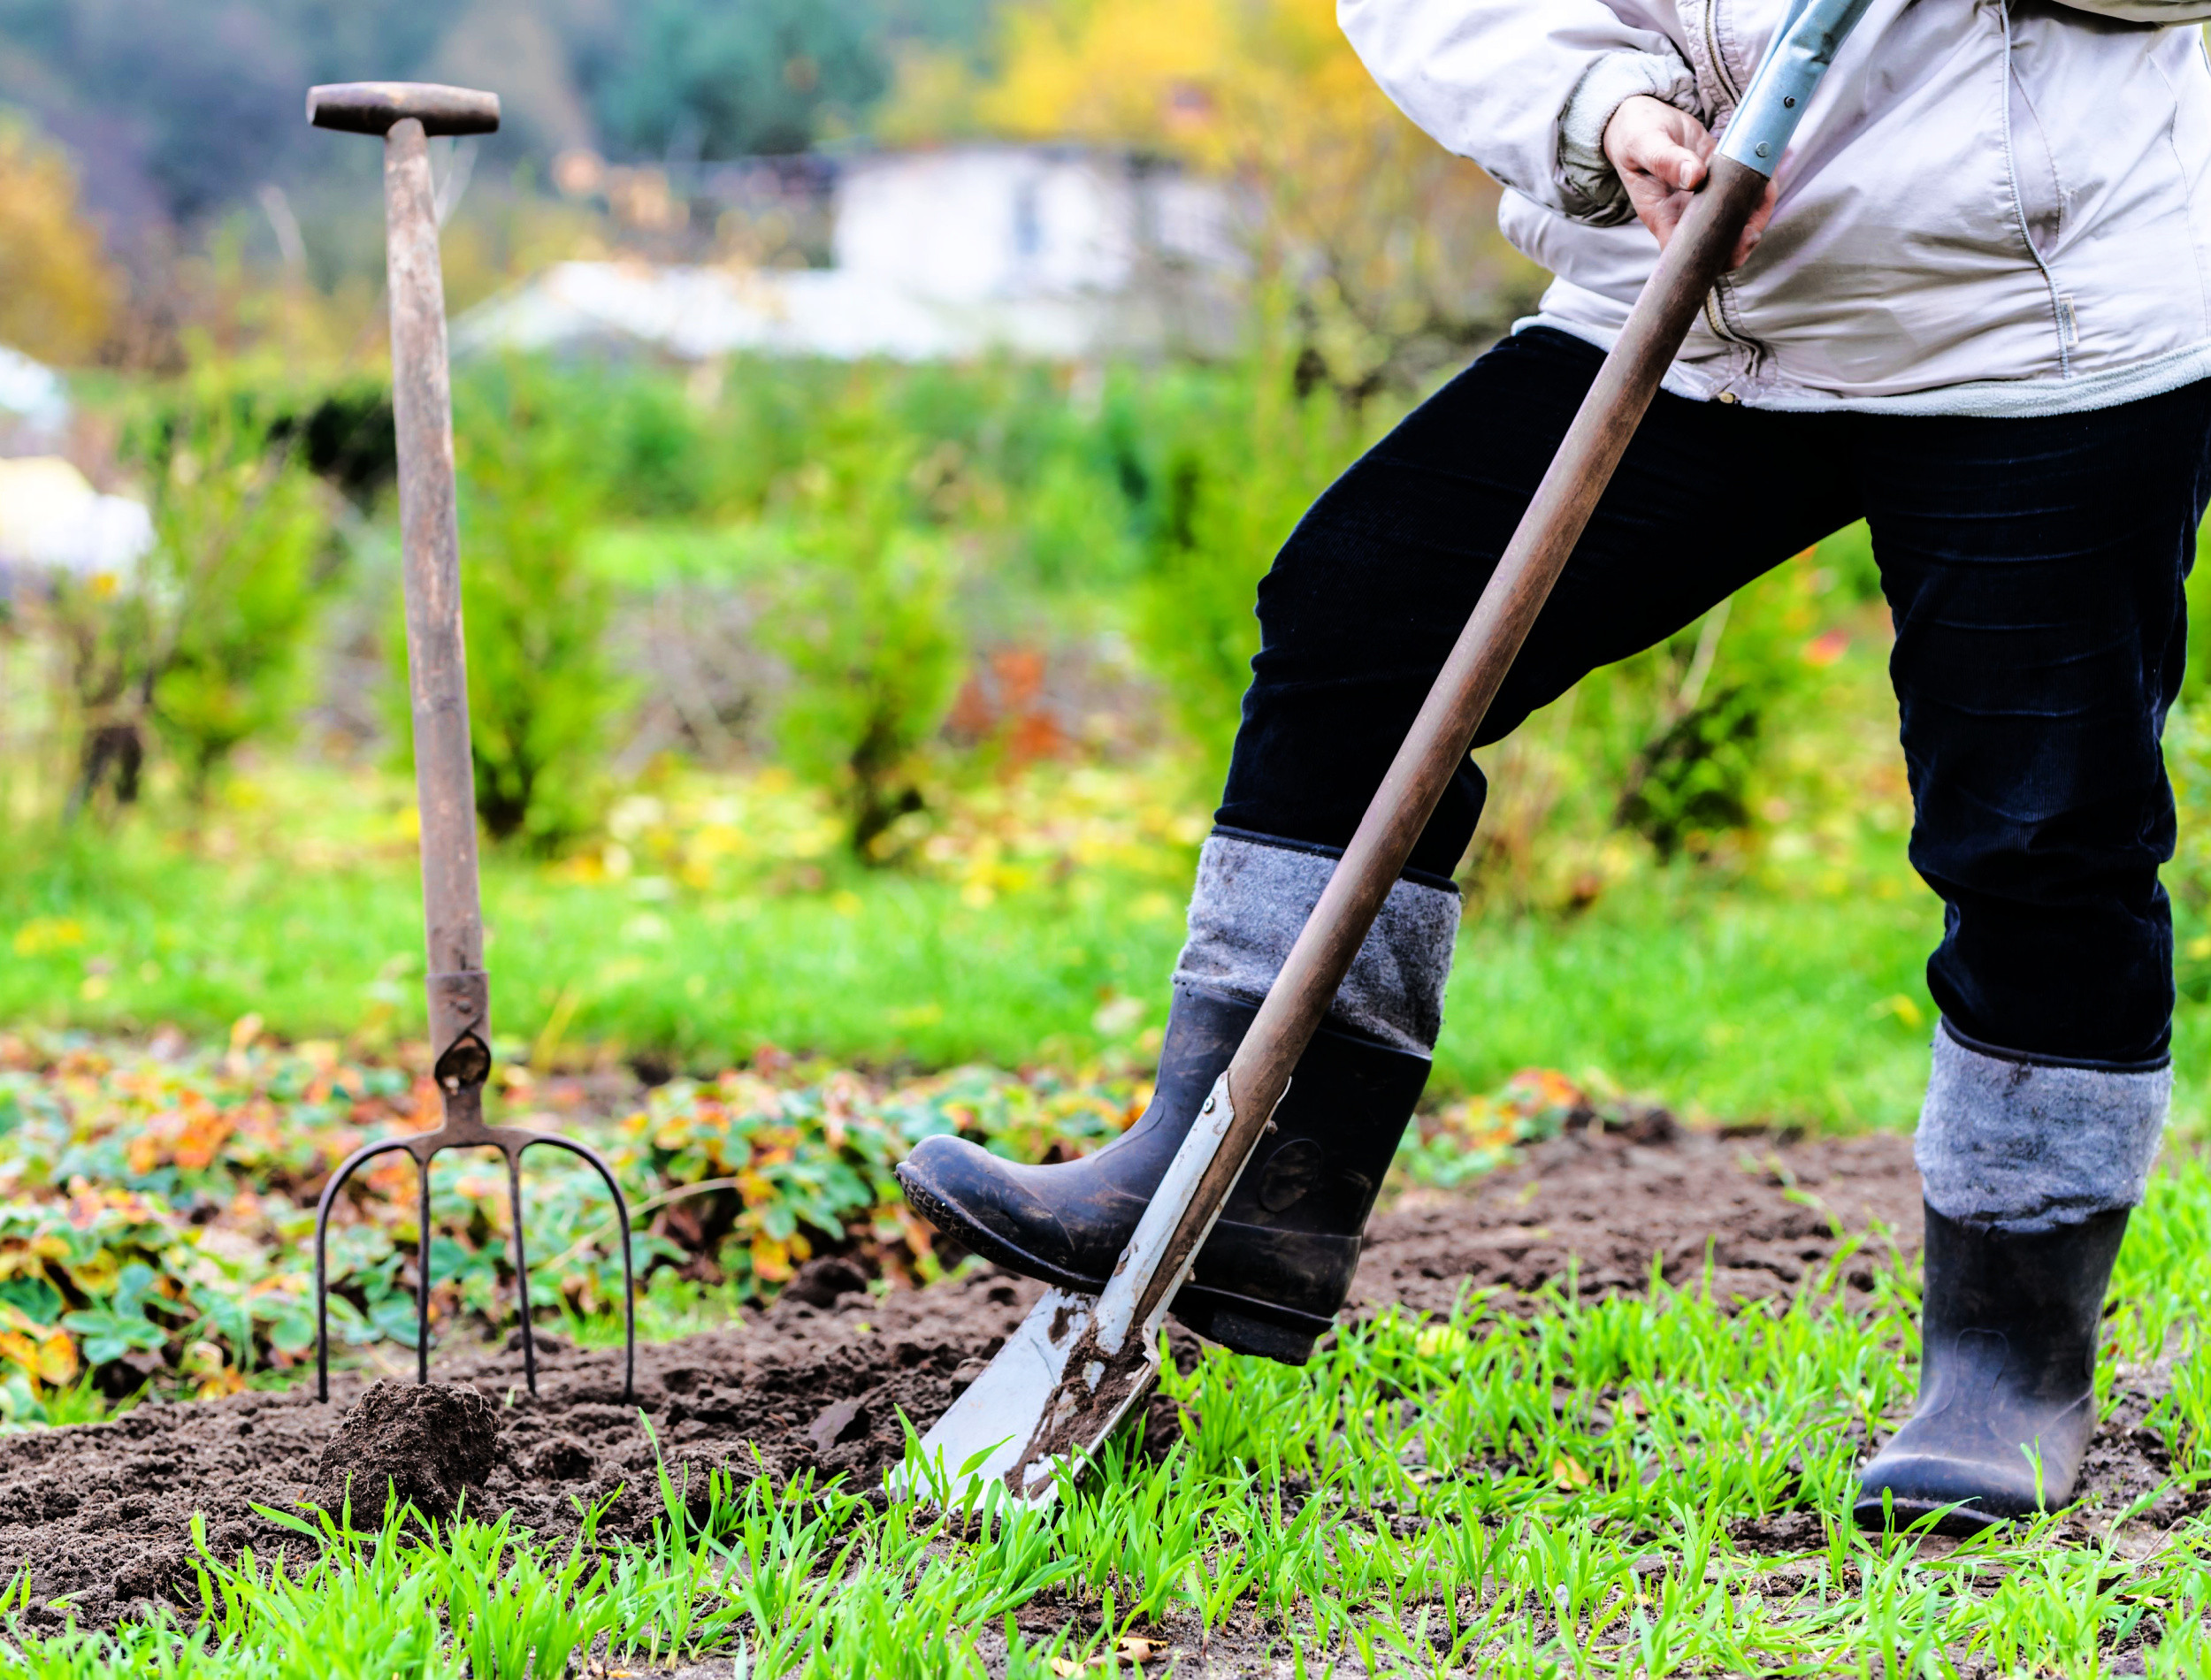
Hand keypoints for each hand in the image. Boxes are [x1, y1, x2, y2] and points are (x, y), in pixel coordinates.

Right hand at [1601, 94, 1775, 267]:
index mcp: (1661, 215)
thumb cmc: (1636, 134)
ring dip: (1757, 212)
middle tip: (1754, 227)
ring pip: (1735, 223)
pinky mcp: (1719, 182)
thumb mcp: (1644, 143)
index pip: (1684, 252)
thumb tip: (1694, 177)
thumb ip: (1666, 160)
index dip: (1709, 256)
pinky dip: (1760, 189)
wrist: (1642, 121)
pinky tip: (1767, 172)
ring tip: (1766, 186)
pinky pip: (1743, 195)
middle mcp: (1684, 214)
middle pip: (1716, 245)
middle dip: (1741, 242)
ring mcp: (1704, 200)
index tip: (1731, 242)